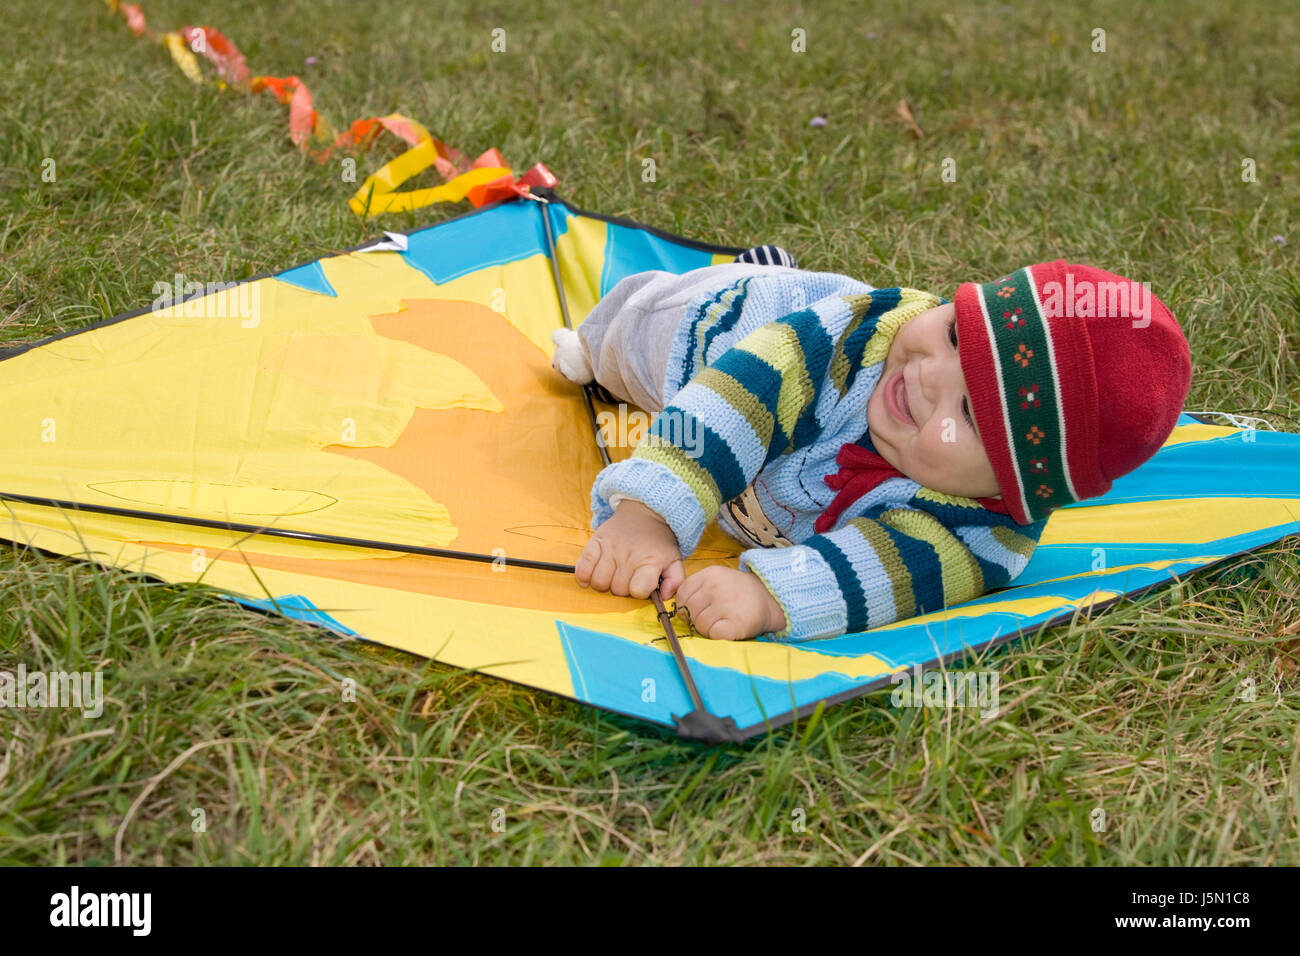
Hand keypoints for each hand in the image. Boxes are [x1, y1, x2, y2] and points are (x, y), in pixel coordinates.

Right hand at [576, 498, 685, 599]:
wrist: (645, 511)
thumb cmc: (659, 541)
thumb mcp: (674, 559)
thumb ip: (675, 580)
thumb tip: (665, 597)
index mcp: (650, 561)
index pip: (637, 589)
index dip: (639, 592)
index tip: (642, 585)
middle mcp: (629, 555)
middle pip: (617, 589)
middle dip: (623, 589)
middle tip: (628, 578)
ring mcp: (611, 548)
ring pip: (599, 581)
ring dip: (605, 584)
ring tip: (613, 576)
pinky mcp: (596, 541)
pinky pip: (583, 566)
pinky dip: (584, 576)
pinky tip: (590, 578)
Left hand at [672, 566, 786, 641]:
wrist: (771, 599)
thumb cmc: (739, 593)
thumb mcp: (717, 580)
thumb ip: (697, 589)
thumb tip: (678, 611)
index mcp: (709, 574)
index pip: (682, 594)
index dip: (686, 606)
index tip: (698, 609)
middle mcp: (715, 587)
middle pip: (688, 611)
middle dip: (697, 618)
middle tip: (714, 617)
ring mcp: (726, 605)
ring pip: (699, 624)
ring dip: (708, 628)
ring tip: (723, 621)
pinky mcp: (735, 624)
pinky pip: (713, 634)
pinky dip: (718, 635)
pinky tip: (728, 628)